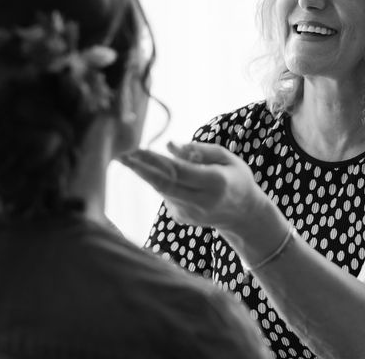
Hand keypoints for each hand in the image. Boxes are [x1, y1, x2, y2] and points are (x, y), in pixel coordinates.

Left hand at [120, 141, 264, 232]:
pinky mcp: (181, 218)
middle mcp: (202, 201)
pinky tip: (161, 173)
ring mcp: (190, 213)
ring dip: (145, 173)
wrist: (244, 214)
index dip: (156, 161)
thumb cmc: (235, 178)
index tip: (137, 150)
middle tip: (121, 157)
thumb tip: (169, 145)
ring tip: (129, 158)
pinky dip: (160, 181)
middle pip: (164, 185)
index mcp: (216, 182)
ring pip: (161, 189)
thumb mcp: (226, 157)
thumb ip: (198, 150)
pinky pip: (165, 194)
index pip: (179, 172)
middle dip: (140, 170)